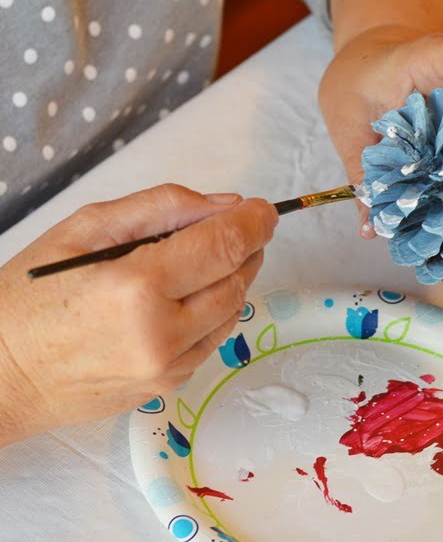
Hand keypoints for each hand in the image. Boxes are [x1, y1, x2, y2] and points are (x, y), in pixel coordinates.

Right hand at [0, 184, 277, 445]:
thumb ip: (161, 208)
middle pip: (237, 280)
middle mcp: (159, 333)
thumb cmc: (29, 296)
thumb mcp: (85, 229)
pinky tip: (191, 296)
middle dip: (247, 248)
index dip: (253, 223)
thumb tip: (225, 204)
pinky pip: (212, 341)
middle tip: (242, 227)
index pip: (222, 247)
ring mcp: (166, 368)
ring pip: (232, 313)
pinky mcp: (167, 387)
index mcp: (135, 286)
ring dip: (235, 279)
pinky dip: (214, 312)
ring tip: (214, 257)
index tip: (264, 210)